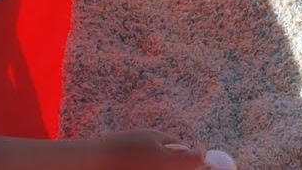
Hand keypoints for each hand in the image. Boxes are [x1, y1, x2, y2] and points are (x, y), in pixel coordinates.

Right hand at [87, 130, 204, 169]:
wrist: (102, 162)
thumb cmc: (128, 145)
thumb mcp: (153, 136)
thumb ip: (172, 142)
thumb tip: (183, 147)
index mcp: (174, 164)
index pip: (198, 158)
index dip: (199, 150)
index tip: (196, 145)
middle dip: (187, 161)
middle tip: (179, 153)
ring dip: (175, 166)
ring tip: (161, 158)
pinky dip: (163, 169)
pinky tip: (152, 163)